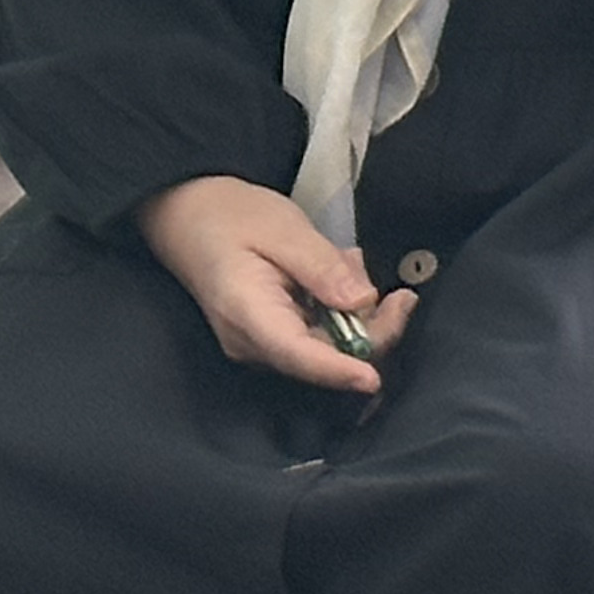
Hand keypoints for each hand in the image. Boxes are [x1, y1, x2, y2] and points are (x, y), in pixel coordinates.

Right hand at [138, 174, 414, 394]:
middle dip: (371, 331)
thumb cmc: (230, 217)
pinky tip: (337, 270)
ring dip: (356, 312)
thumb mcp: (284, 230)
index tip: (372, 379)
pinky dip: (341, 306)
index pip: (296, 354)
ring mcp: (262, 341)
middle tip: (403, 296)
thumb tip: (363, 302)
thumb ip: (323, 268)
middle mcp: (252, 341)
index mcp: (247, 314)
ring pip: (328, 346)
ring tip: (347, 260)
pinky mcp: (274, 334)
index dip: (337, 370)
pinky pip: (320, 333)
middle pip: (323, 357)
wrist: (190, 214)